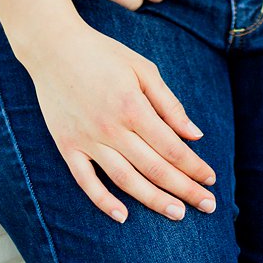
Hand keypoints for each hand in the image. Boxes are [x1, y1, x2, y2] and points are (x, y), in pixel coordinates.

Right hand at [27, 22, 217, 222]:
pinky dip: (103, 201)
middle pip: (154, 168)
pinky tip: (122, 216)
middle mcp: (111, 127)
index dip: (194, 166)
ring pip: (125, 180)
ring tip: (177, 214)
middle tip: (208, 205)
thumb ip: (169, 103)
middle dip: (185, 189)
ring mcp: (87, 139)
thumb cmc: (102, 53)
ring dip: (153, 200)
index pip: (172, 147)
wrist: (52, 46)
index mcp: (132, 106)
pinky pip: (85, 180)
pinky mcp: (67, 144)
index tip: (210, 179)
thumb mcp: (142, 68)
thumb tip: (195, 135)